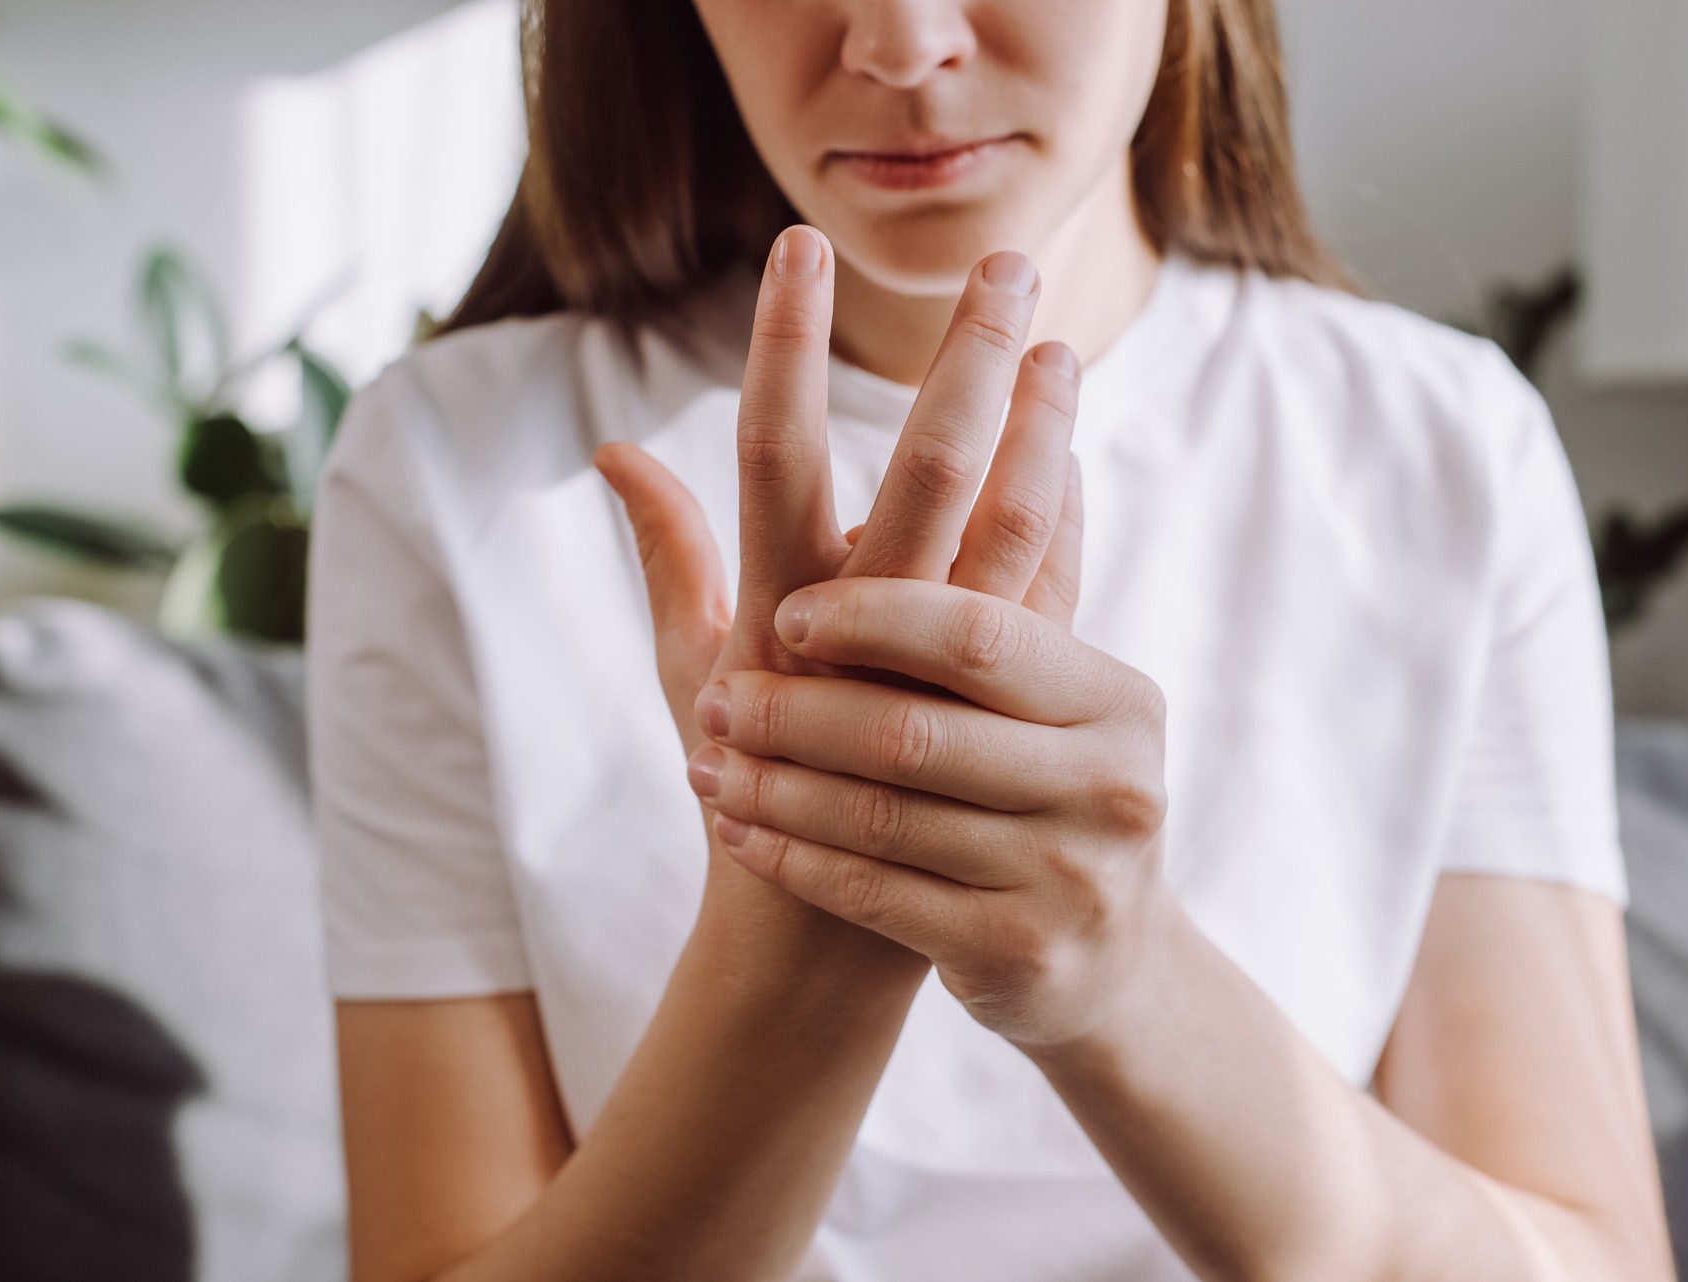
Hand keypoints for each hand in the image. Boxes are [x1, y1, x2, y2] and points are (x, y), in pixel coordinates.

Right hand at [595, 224, 1084, 950]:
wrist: (821, 932)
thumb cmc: (741, 787)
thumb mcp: (686, 668)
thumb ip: (666, 550)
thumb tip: (616, 447)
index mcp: (771, 609)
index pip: (774, 449)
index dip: (783, 344)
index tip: (800, 246)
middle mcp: (860, 633)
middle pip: (926, 469)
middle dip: (967, 360)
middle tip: (1005, 262)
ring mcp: (940, 675)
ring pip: (1011, 528)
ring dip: (1043, 428)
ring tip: (1063, 337)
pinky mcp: (998, 713)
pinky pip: (1042, 598)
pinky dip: (1059, 519)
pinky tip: (1072, 449)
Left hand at [685, 575, 1174, 1049]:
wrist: (1104, 962)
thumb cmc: (1048, 788)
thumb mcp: (1050, 684)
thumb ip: (1031, 543)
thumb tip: (1047, 357)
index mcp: (1106, 694)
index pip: (978, 634)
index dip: (876, 618)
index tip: (787, 612)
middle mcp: (1104, 781)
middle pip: (917, 731)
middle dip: (803, 710)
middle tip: (718, 694)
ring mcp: (1067, 874)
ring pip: (883, 817)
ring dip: (779, 785)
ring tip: (704, 756)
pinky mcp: (1020, 954)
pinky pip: (876, 896)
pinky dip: (796, 856)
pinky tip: (738, 831)